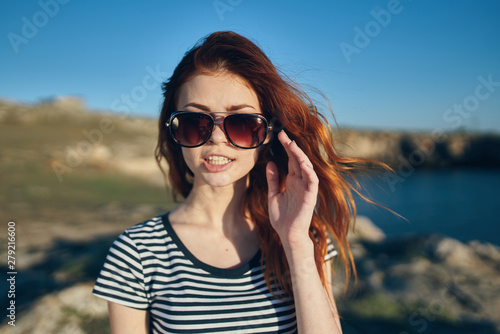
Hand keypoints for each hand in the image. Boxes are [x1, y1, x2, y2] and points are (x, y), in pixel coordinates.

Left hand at [266, 131, 318, 245]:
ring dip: (300, 156)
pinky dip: (309, 171)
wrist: (287, 234)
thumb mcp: (273, 195)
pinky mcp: (310, 197)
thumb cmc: (281, 218)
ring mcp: (306, 188)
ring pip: (307, 167)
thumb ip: (273, 180)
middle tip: (283, 135)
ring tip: (292, 145)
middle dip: (292, 147)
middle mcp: (300, 182)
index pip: (291, 160)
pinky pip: (312, 181)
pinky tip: (303, 163)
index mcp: (292, 180)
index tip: (279, 135)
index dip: (286, 148)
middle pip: (298, 160)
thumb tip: (270, 163)